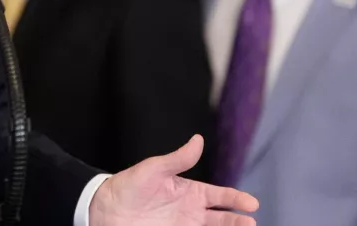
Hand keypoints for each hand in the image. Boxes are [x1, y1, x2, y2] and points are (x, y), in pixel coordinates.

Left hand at [89, 135, 257, 225]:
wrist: (105, 208)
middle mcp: (191, 211)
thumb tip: (198, 140)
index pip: (220, 196)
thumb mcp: (154, 169)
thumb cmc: (129, 185)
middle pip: (222, 219)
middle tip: (250, 224)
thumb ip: (179, 159)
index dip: (236, 199)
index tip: (252, 204)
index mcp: (190, 191)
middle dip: (238, 221)